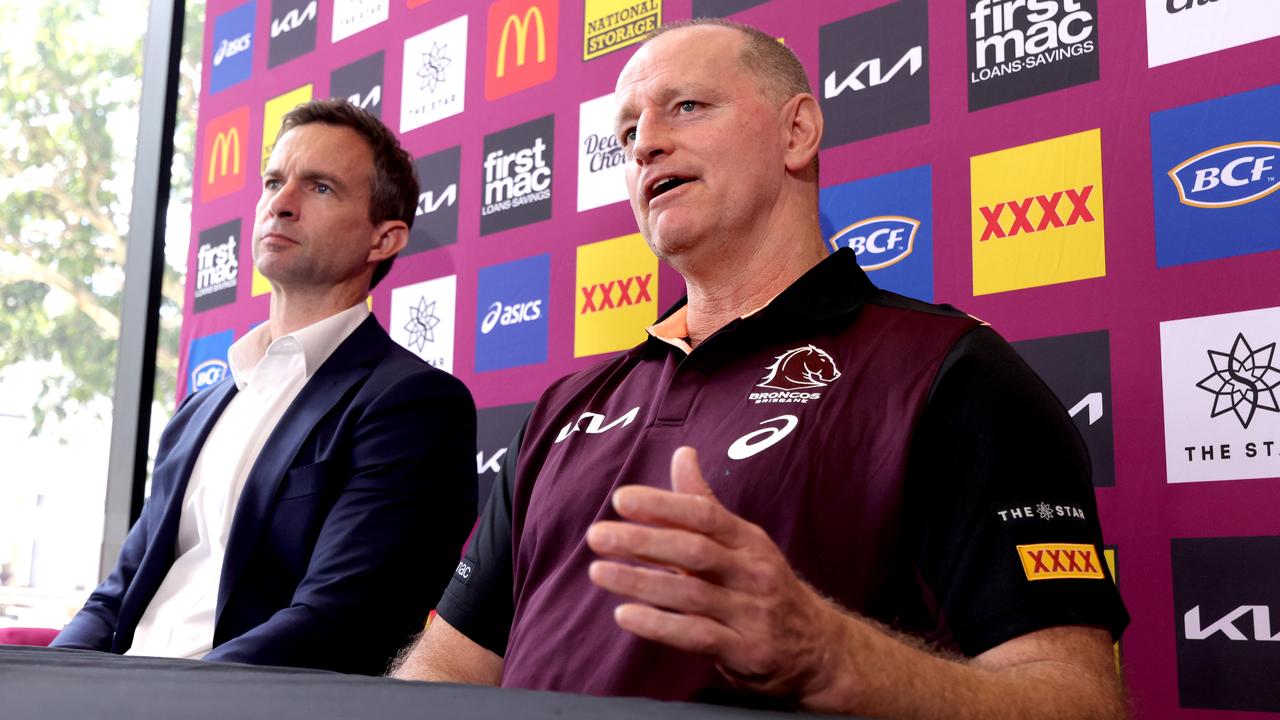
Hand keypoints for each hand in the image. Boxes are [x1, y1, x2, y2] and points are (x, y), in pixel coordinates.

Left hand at [586, 446, 848, 701]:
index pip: (704, 514)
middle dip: (643, 541)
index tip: (622, 499)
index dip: (663, 505)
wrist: (818, 648)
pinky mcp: (746, 651)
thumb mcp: (742, 543)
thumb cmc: (763, 586)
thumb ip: (704, 503)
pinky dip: (659, 626)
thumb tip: (682, 454)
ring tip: (598, 572)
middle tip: (598, 535)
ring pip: (691, 594)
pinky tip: (625, 615)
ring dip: (640, 582)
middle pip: (695, 551)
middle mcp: (752, 573)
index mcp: (749, 540)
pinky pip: (698, 636)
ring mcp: (751, 614)